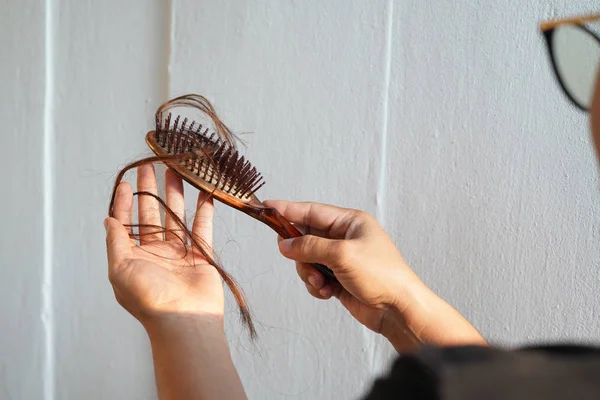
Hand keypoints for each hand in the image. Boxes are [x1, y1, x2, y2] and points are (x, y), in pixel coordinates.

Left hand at [105, 165, 223, 326]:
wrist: (183, 318)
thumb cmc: (149, 299)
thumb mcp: (120, 269)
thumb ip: (116, 242)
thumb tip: (108, 220)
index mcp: (134, 257)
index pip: (127, 223)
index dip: (124, 202)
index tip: (126, 182)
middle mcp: (156, 252)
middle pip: (151, 214)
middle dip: (150, 190)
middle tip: (151, 166)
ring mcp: (179, 253)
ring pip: (176, 217)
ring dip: (175, 195)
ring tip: (176, 172)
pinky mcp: (201, 255)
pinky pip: (202, 228)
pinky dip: (204, 211)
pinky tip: (204, 194)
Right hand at [264, 200, 485, 351]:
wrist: (398, 310)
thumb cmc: (381, 275)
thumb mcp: (342, 255)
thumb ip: (309, 246)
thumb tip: (285, 245)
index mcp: (350, 222)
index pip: (312, 211)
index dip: (288, 209)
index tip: (266, 206)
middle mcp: (344, 238)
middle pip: (305, 236)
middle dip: (299, 251)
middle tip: (296, 258)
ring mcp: (340, 259)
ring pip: (306, 259)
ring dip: (308, 272)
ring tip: (322, 283)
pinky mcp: (338, 278)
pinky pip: (314, 277)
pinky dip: (316, 285)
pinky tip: (328, 292)